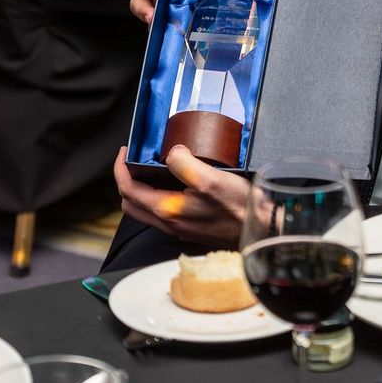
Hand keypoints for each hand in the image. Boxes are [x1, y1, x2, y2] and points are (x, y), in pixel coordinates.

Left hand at [113, 145, 249, 246]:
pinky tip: (174, 183)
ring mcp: (181, 228)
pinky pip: (164, 213)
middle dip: (126, 181)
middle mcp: (170, 223)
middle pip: (131, 204)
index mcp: (168, 210)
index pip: (129, 190)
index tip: (124, 152)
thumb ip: (184, 163)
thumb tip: (171, 154)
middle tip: (132, 162)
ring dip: (141, 190)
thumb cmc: (238, 208)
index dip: (120, 169)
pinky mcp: (192, 228)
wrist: (261, 229)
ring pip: (147, 210)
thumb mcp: (209, 178)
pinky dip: (158, 197)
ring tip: (150, 169)